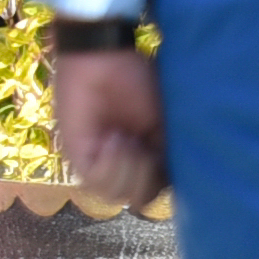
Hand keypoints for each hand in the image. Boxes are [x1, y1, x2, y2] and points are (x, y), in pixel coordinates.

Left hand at [55, 46, 167, 206]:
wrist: (104, 58)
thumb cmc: (139, 82)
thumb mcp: (167, 124)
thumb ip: (172, 157)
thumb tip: (183, 190)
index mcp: (145, 158)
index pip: (157, 194)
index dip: (166, 180)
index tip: (163, 150)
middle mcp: (121, 164)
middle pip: (139, 200)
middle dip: (147, 175)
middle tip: (143, 143)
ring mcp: (97, 160)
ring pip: (117, 195)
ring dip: (128, 169)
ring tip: (125, 138)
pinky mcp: (76, 152)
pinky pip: (94, 181)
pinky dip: (110, 165)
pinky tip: (113, 140)